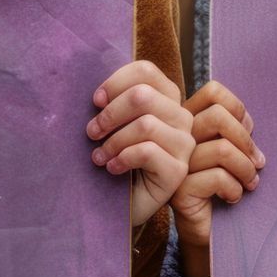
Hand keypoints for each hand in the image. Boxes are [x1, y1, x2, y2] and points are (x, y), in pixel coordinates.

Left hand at [87, 60, 195, 227]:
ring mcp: (184, 144)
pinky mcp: (178, 170)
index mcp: (167, 100)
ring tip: (99, 156)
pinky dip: (122, 158)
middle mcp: (182, 118)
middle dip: (110, 114)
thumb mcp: (112, 125)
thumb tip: (100, 94)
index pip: (146, 71)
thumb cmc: (112, 159)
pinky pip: (147, 152)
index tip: (96, 101)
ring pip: (145, 124)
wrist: (116, 205)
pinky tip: (112, 168)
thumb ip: (114, 102)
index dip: (116, 82)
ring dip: (113, 141)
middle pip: (143, 95)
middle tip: (92, 132)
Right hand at [172, 81, 264, 276]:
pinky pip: (217, 177)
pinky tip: (233, 198)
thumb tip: (248, 123)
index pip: (213, 92)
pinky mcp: (179, 189)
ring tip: (249, 184)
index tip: (248, 132)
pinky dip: (234, 189)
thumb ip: (236, 130)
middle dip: (246, 140)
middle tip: (258, 164)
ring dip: (246, 169)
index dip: (237, 108)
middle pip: (217, 116)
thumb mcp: (234, 152)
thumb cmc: (226, 185)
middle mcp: (179, 139)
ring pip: (222, 149)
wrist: (209, 229)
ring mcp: (175, 164)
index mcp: (190, 122)